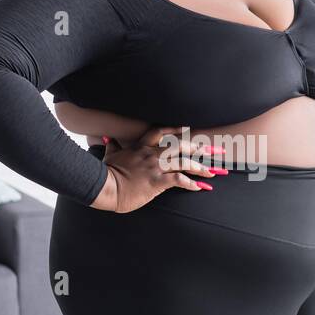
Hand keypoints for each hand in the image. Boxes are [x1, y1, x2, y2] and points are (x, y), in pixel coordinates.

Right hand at [90, 125, 224, 213]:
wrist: (104, 186)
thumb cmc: (106, 172)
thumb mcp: (110, 155)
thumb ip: (113, 145)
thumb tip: (107, 137)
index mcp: (141, 147)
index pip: (160, 132)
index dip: (174, 129)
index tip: (186, 127)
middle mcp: (151, 154)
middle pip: (179, 145)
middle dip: (196, 148)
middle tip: (209, 150)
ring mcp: (155, 167)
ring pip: (183, 162)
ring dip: (199, 167)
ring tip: (210, 172)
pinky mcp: (156, 181)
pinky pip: (179, 180)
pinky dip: (191, 184)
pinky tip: (199, 187)